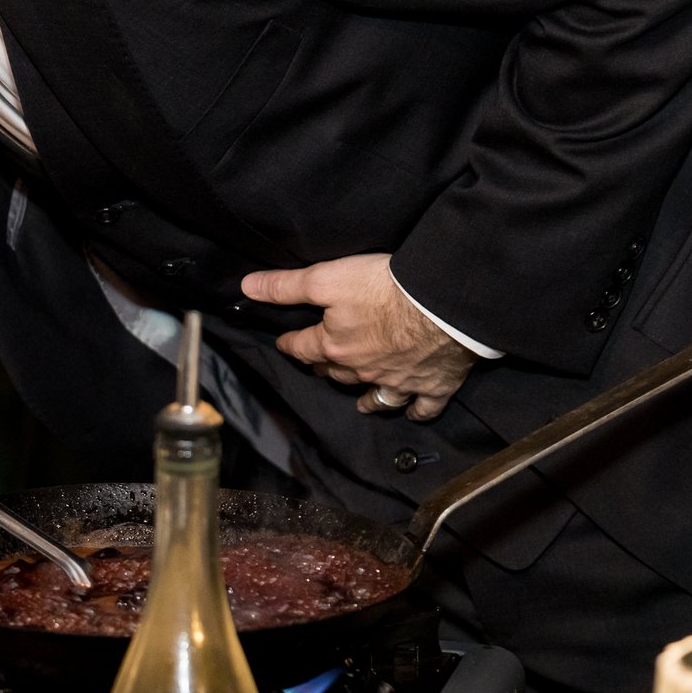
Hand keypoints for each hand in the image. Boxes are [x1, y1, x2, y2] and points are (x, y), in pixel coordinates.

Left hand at [240, 252, 475, 422]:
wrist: (444, 306)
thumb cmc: (384, 288)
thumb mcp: (327, 279)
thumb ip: (287, 286)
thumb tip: (247, 288)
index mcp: (334, 346)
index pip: (302, 347)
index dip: (290, 343)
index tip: (284, 342)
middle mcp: (362, 370)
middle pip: (335, 373)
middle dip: (324, 368)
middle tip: (320, 363)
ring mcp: (398, 382)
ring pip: (375, 397)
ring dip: (365, 399)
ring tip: (359, 402)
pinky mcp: (433, 386)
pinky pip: (421, 407)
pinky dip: (415, 412)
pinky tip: (412, 413)